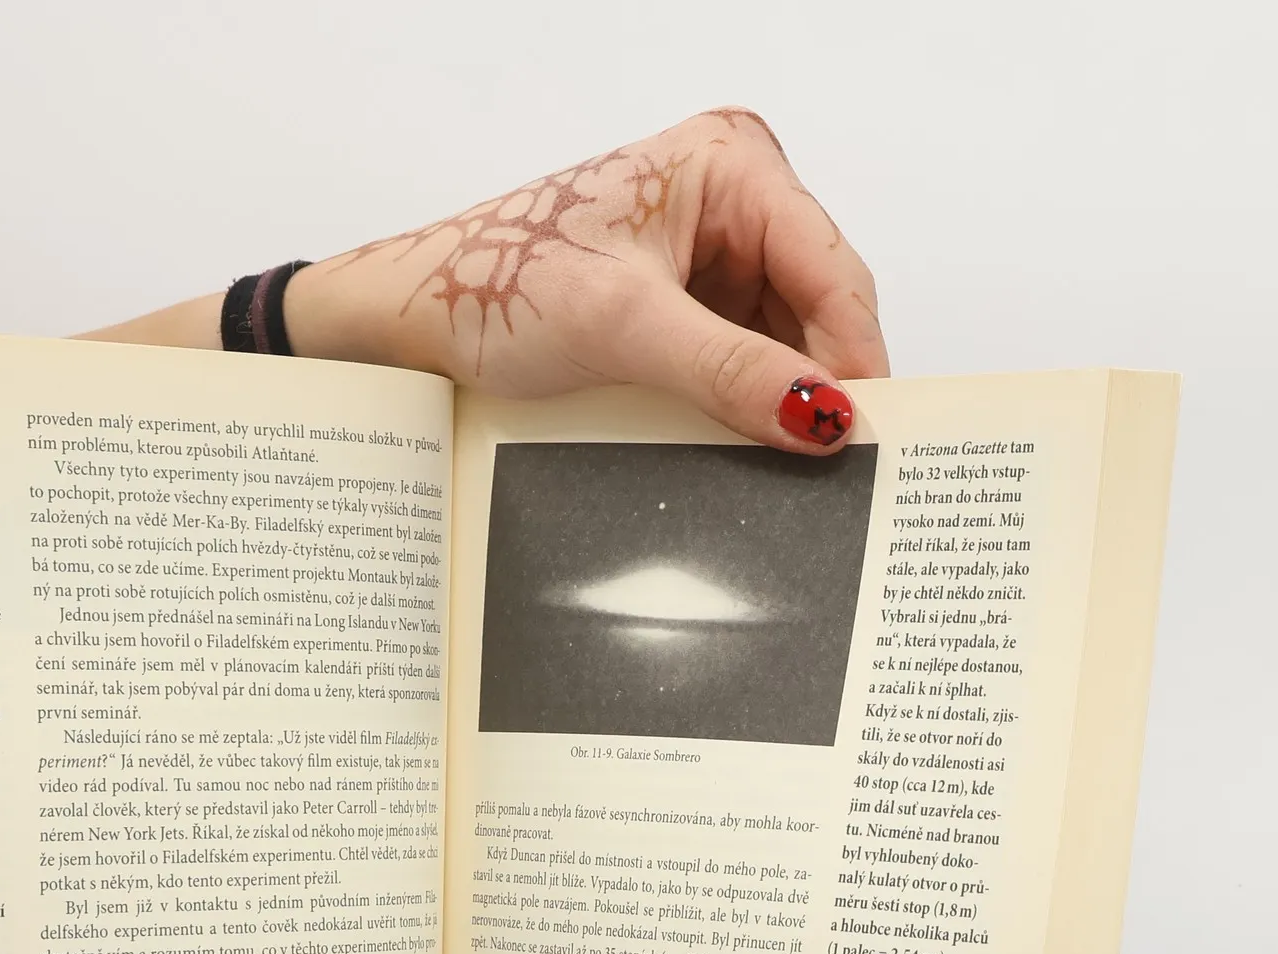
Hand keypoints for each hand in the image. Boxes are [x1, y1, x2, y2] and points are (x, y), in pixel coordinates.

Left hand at [290, 106, 886, 451]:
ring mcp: (708, 249)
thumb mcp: (624, 330)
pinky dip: (743, 400)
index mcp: (729, 162)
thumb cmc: (497, 285)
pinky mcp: (683, 300)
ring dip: (778, 398)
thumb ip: (730, 370)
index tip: (860, 436)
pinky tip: (738, 440)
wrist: (417, 316)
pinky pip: (742, 356)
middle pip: (816, 303)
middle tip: (828, 465)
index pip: (830, 267)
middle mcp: (729, 195)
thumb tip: (818, 416)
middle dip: (817, 380)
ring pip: (784, 338)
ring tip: (778, 461)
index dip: (853, 355)